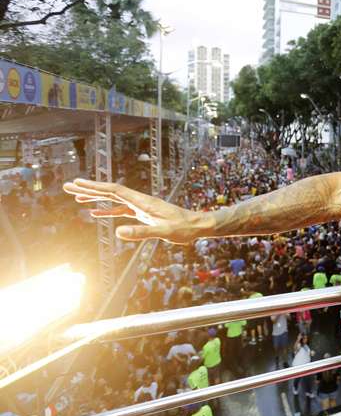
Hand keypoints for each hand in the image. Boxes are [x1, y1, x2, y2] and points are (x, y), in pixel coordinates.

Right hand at [63, 178, 210, 243]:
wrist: (198, 225)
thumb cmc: (184, 228)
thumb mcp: (163, 232)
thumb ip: (142, 232)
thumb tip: (117, 232)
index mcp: (143, 201)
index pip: (114, 191)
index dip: (94, 187)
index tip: (77, 183)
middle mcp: (140, 201)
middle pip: (110, 191)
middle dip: (89, 189)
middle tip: (67, 186)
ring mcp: (141, 207)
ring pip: (113, 200)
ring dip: (95, 198)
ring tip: (76, 197)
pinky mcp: (144, 214)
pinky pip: (121, 210)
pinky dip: (107, 210)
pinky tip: (96, 213)